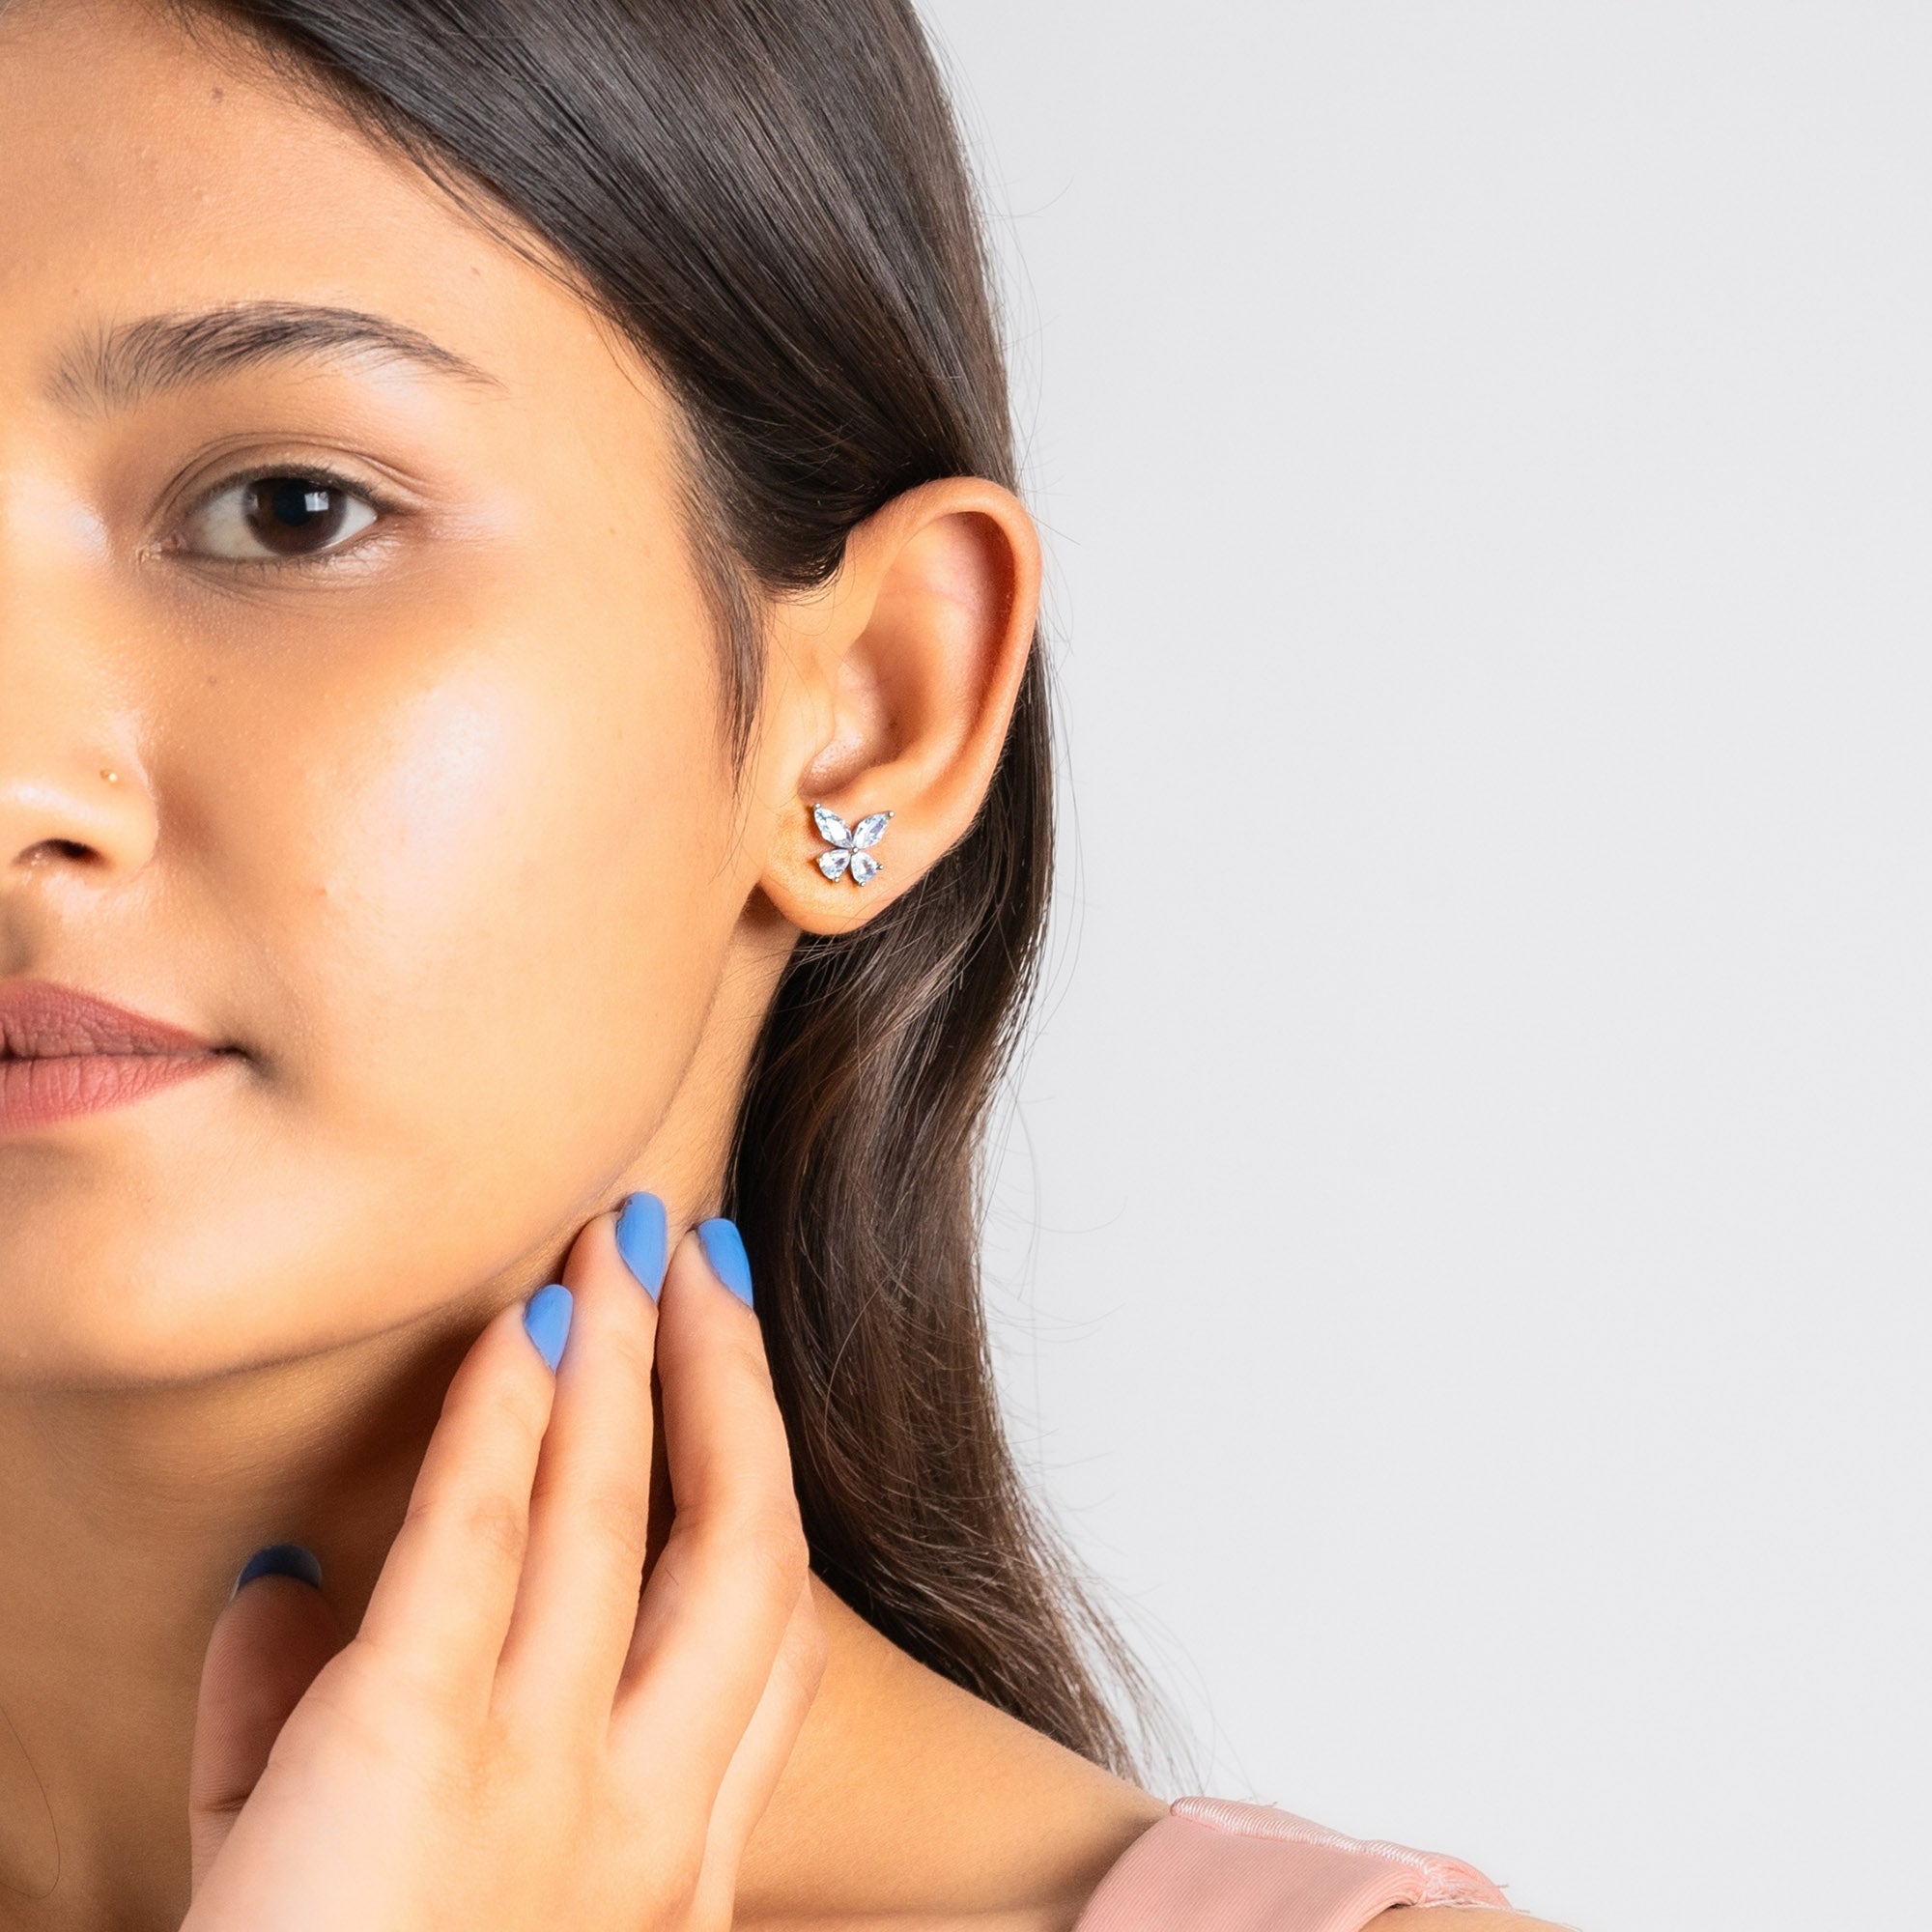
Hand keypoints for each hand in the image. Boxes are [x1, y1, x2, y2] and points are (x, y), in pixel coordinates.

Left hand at [183, 1208, 823, 1930]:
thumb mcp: (313, 1893)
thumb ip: (301, 1738)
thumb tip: (273, 1581)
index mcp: (658, 1873)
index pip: (760, 1652)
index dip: (753, 1489)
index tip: (726, 1384)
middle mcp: (640, 1823)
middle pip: (740, 1553)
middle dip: (730, 1388)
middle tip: (698, 1260)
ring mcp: (545, 1790)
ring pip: (628, 1518)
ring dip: (630, 1357)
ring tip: (623, 1239)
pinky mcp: (411, 1760)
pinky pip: (480, 1540)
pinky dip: (505, 1414)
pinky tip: (515, 1325)